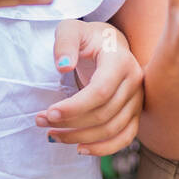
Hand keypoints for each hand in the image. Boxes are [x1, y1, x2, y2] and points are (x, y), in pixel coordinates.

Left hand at [37, 19, 142, 156]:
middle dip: (70, 123)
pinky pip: (124, 138)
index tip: (49, 113)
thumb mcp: (70, 30)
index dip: (74, 107)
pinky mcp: (136, 112)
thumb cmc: (87, 37)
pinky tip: (79, 148)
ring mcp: (138, 98)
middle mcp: (134, 80)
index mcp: (120, 60)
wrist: (109, 43)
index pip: (100, 92)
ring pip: (112, 129)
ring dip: (80, 137)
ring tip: (52, 134)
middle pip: (104, 114)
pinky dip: (104, 148)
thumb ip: (65, 43)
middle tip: (41, 121)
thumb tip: (63, 66)